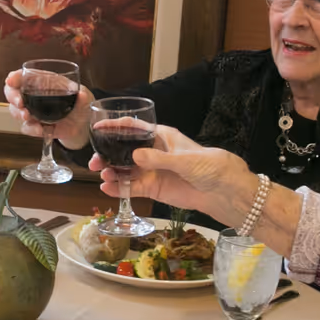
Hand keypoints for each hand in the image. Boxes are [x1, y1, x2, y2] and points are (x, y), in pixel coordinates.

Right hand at [2, 71, 92, 147]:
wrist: (81, 126)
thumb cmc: (79, 104)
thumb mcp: (83, 97)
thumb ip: (82, 96)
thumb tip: (82, 95)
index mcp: (42, 82)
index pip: (22, 76)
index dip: (14, 77)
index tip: (11, 81)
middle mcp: (32, 95)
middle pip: (12, 92)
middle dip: (13, 97)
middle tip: (20, 103)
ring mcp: (31, 111)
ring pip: (14, 110)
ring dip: (19, 113)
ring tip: (28, 116)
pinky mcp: (34, 126)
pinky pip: (26, 128)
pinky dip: (31, 129)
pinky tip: (41, 129)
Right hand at [90, 126, 257, 225]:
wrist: (224, 192)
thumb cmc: (210, 167)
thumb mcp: (186, 160)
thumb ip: (159, 158)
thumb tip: (136, 155)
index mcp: (162, 136)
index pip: (134, 128)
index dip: (115, 127)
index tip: (97, 129)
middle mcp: (153, 152)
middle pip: (124, 150)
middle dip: (108, 155)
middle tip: (95, 163)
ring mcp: (152, 171)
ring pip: (125, 170)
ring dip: (111, 172)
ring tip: (102, 176)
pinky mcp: (153, 188)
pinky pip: (132, 187)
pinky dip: (119, 188)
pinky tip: (108, 188)